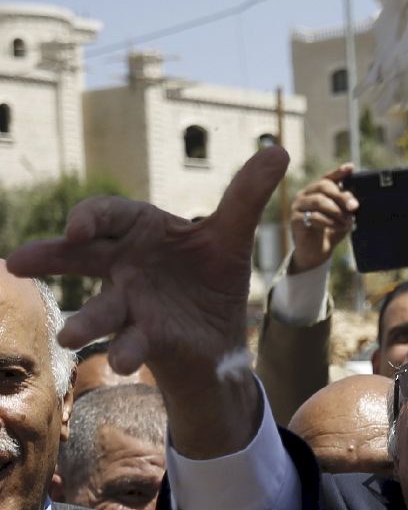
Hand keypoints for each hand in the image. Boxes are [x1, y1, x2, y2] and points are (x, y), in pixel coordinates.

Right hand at [8, 146, 289, 456]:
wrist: (221, 332)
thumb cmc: (212, 274)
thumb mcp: (233, 232)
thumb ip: (247, 195)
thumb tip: (278, 150)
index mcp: (142, 231)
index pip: (107, 216)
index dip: (89, 217)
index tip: (77, 227)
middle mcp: (126, 267)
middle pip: (82, 257)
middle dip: (51, 257)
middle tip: (19, 261)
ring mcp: (131, 305)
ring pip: (101, 309)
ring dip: (84, 320)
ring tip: (69, 335)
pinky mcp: (146, 338)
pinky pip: (131, 341)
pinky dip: (127, 349)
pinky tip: (124, 359)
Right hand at [289, 162, 357, 272]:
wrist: (315, 253)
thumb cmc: (329, 231)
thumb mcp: (341, 217)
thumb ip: (345, 207)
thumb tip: (352, 202)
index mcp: (316, 191)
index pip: (328, 177)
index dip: (339, 172)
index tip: (351, 167)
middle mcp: (305, 195)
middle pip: (324, 187)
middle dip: (341, 196)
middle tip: (354, 207)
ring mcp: (298, 206)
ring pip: (319, 201)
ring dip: (336, 211)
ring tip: (347, 221)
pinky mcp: (295, 220)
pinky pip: (313, 216)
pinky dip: (329, 222)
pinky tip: (337, 227)